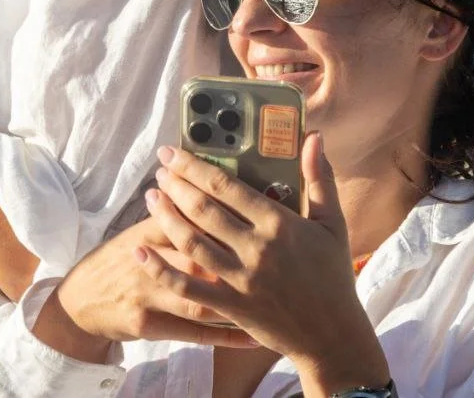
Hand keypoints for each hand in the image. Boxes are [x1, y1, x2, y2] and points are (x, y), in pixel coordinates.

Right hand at [31, 218, 257, 362]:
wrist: (80, 301)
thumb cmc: (118, 262)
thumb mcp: (137, 235)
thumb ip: (173, 220)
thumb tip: (213, 198)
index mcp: (148, 233)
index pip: (186, 217)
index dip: (220, 215)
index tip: (257, 214)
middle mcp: (147, 260)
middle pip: (196, 253)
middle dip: (235, 254)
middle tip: (274, 255)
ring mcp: (147, 294)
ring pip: (198, 294)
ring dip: (235, 298)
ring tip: (272, 299)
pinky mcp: (147, 324)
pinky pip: (193, 333)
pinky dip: (225, 337)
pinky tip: (253, 339)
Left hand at [140, 135, 389, 389]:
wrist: (333, 337)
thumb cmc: (333, 276)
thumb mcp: (333, 225)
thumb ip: (319, 179)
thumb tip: (313, 137)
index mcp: (280, 224)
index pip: (227, 187)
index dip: (194, 166)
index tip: (174, 152)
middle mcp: (258, 249)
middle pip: (203, 210)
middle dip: (175, 185)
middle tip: (159, 170)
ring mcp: (242, 280)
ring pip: (191, 242)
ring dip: (165, 217)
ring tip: (151, 197)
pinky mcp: (231, 307)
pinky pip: (187, 287)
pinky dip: (160, 268)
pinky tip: (140, 250)